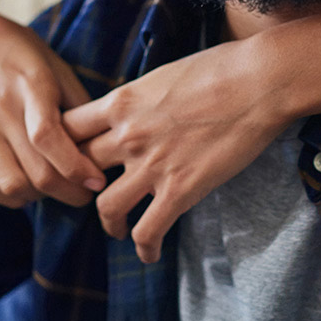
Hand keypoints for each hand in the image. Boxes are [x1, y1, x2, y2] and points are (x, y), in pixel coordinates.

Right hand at [0, 0, 105, 207]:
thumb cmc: (19, 51)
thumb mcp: (54, 65)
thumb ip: (78, 103)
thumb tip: (103, 143)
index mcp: (30, 85)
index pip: (48, 137)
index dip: (76, 167)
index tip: (98, 180)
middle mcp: (0, 108)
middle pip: (35, 170)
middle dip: (68, 191)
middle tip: (85, 192)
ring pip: (10, 184)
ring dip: (40, 197)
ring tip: (56, 189)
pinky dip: (10, 197)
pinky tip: (26, 189)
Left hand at [63, 39, 291, 263]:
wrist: (258, 82)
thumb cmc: (220, 68)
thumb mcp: (163, 74)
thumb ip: (141, 98)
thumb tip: (138, 110)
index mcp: (121, 102)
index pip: (68, 129)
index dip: (61, 148)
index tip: (69, 159)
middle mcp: (127, 135)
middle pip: (79, 170)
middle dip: (79, 188)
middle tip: (90, 199)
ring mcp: (151, 165)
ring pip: (106, 207)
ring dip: (108, 224)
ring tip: (116, 230)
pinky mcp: (179, 190)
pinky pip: (147, 230)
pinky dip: (144, 247)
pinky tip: (149, 252)